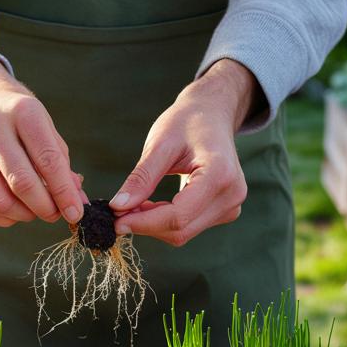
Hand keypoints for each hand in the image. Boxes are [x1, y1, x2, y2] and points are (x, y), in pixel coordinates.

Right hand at [0, 57, 85, 226]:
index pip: (47, 160)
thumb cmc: (26, 126)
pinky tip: (15, 211)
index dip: (64, 192)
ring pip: (0, 202)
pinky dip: (4, 219)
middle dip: (45, 208)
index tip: (76, 213)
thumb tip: (78, 205)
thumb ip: (64, 170)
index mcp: (23, 112)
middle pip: (21, 183)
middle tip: (56, 214)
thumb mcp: (49, 135)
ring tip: (35, 210)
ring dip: (25, 215)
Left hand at [109, 59, 260, 245]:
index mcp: (219, 175)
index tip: (114, 219)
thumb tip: (118, 207)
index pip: (178, 215)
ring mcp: (231, 206)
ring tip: (136, 203)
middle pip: (181, 229)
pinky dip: (165, 221)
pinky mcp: (225, 211)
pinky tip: (153, 205)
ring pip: (184, 232)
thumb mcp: (160, 144)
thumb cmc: (187, 122)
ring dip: (154, 224)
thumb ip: (141, 178)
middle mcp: (231, 195)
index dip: (143, 222)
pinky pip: (189, 227)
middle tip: (119, 210)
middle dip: (146, 224)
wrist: (213, 114)